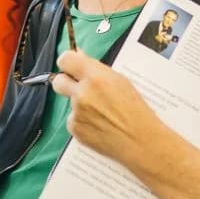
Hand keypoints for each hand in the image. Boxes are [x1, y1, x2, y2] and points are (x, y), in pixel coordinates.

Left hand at [50, 49, 161, 168]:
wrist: (141, 142)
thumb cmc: (136, 110)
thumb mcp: (121, 82)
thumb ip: (96, 70)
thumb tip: (79, 56)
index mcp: (95, 77)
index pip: (65, 60)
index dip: (68, 63)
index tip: (72, 67)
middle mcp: (82, 93)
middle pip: (58, 81)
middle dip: (66, 82)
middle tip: (80, 88)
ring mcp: (76, 112)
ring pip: (70, 103)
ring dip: (80, 105)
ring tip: (102, 114)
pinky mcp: (75, 129)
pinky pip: (73, 120)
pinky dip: (83, 122)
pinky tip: (99, 126)